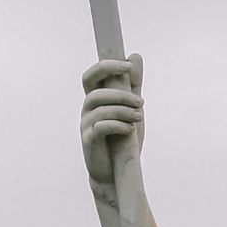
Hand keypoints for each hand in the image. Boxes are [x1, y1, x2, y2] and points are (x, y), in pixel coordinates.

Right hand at [79, 54, 143, 182]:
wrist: (116, 171)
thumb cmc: (122, 138)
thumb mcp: (130, 107)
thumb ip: (132, 83)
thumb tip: (134, 55)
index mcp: (96, 99)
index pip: (92, 74)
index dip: (107, 66)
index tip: (128, 66)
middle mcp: (87, 109)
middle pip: (93, 89)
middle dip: (118, 91)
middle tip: (141, 100)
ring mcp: (85, 125)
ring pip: (99, 108)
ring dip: (123, 110)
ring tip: (139, 117)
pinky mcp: (88, 141)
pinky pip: (100, 127)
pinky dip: (118, 125)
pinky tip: (130, 129)